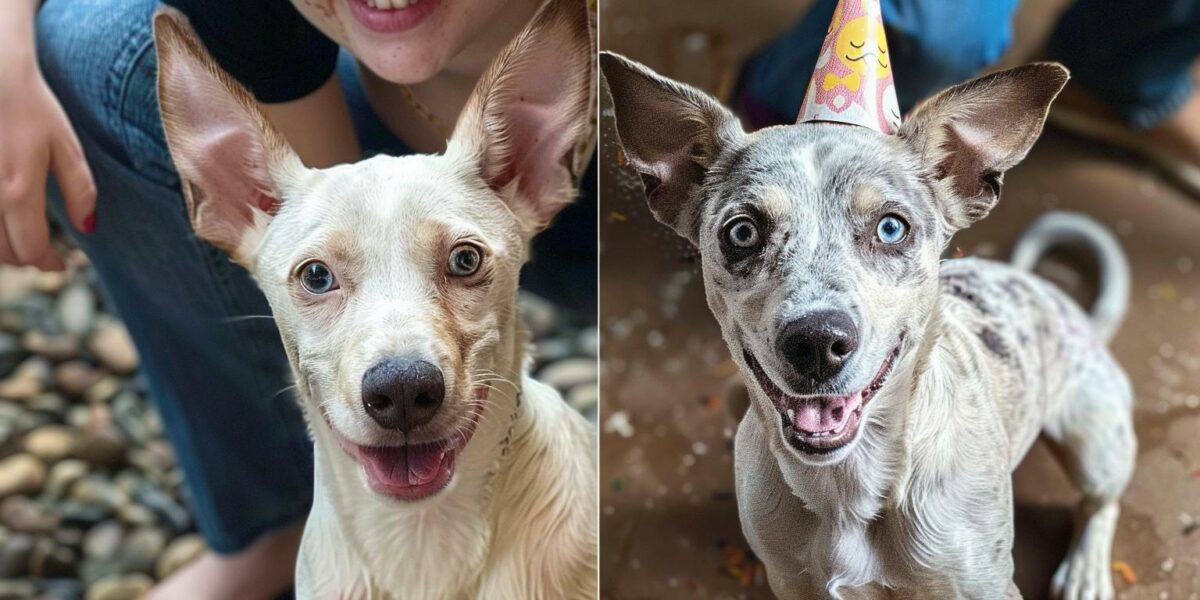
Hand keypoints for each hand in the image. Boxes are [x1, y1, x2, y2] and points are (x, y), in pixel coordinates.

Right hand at [0, 51, 95, 270]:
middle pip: (2, 253)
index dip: (49, 262)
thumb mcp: (64, 145)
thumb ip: (80, 189)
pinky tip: (2, 220)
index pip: (31, 249)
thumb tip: (89, 227)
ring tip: (20, 238)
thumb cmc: (29, 106)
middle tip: (42, 252)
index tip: (61, 264)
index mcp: (17, 190)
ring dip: (2, 247)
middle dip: (25, 257)